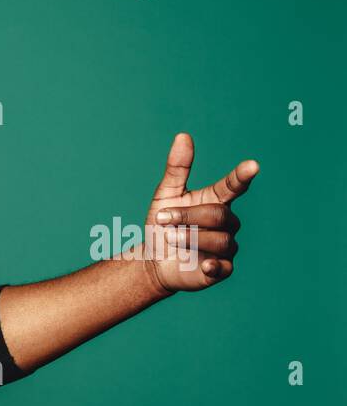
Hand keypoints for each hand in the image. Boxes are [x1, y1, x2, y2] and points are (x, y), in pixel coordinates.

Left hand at [134, 132, 258, 294]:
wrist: (153, 260)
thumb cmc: (163, 224)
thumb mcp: (165, 195)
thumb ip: (177, 168)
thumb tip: (183, 135)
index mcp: (216, 200)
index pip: (234, 185)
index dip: (242, 176)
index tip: (252, 165)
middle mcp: (227, 222)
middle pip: (218, 215)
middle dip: (188, 216)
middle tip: (162, 218)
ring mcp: (226, 246)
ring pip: (220, 239)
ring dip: (189, 237)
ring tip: (168, 237)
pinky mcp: (221, 269)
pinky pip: (224, 266)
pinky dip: (214, 264)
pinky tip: (205, 264)